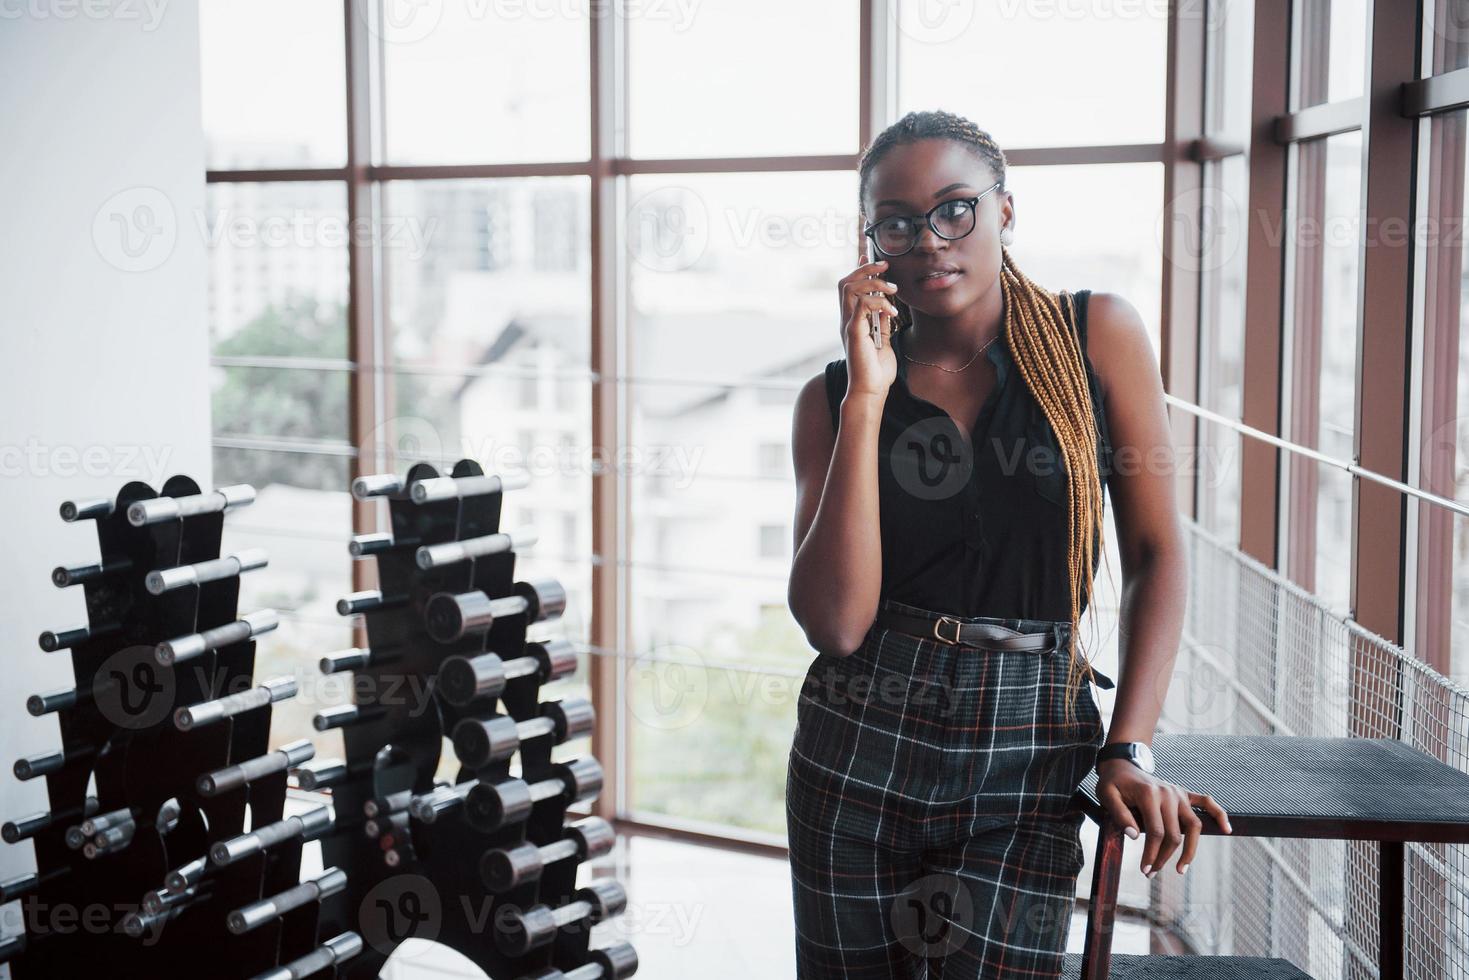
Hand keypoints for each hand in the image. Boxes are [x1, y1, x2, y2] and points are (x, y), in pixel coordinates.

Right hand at [838, 238, 898, 400]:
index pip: (849, 288)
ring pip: (850, 288)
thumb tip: (887, 308)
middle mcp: (846, 320)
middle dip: (865, 269)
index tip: (872, 257)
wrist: (870, 390)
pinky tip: (891, 311)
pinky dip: (878, 302)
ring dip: (873, 283)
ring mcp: (848, 325)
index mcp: (852, 321)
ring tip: (892, 290)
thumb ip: (882, 324)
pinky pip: (861, 305)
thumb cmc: (876, 371)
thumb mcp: (883, 341)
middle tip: (885, 266)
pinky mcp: (853, 332)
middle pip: (845, 282)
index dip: (859, 269)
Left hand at [1095, 758, 1232, 876]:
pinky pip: (1206, 802)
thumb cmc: (1113, 782)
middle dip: (1163, 857)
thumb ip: (1120, 815)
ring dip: (1190, 850)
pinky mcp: (1184, 794)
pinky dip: (1219, 814)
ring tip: (1181, 869)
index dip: (1151, 854)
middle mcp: (1169, 794)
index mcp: (1149, 794)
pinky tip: (1226, 829)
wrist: (1122, 764)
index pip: (1156, 832)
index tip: (1145, 870)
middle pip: (1174, 834)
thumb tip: (1134, 836)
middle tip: (1151, 873)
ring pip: (1194, 825)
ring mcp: (1179, 793)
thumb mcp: (1107, 795)